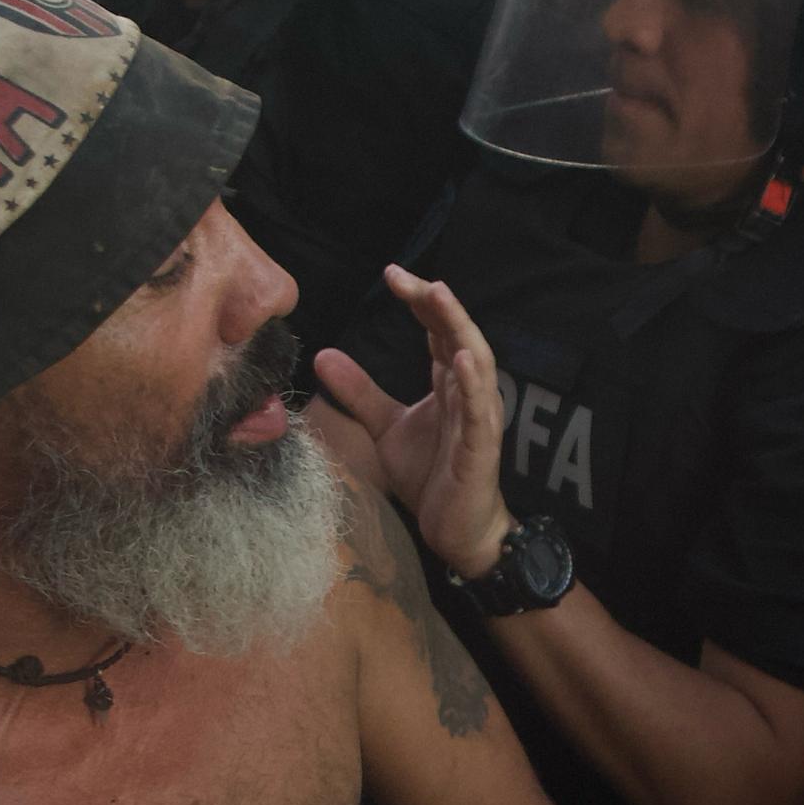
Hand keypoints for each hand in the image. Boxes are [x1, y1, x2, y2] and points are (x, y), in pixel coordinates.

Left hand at [317, 271, 514, 580]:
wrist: (457, 530)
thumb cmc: (432, 475)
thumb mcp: (386, 426)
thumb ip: (360, 392)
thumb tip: (323, 354)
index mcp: (449, 383)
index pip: (437, 330)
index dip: (420, 301)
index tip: (393, 274)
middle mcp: (468, 392)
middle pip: (457, 335)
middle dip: (436, 303)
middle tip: (407, 277)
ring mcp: (478, 419)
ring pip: (476, 363)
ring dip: (460, 328)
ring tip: (440, 296)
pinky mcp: (480, 449)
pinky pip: (480, 412)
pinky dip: (472, 384)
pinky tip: (459, 360)